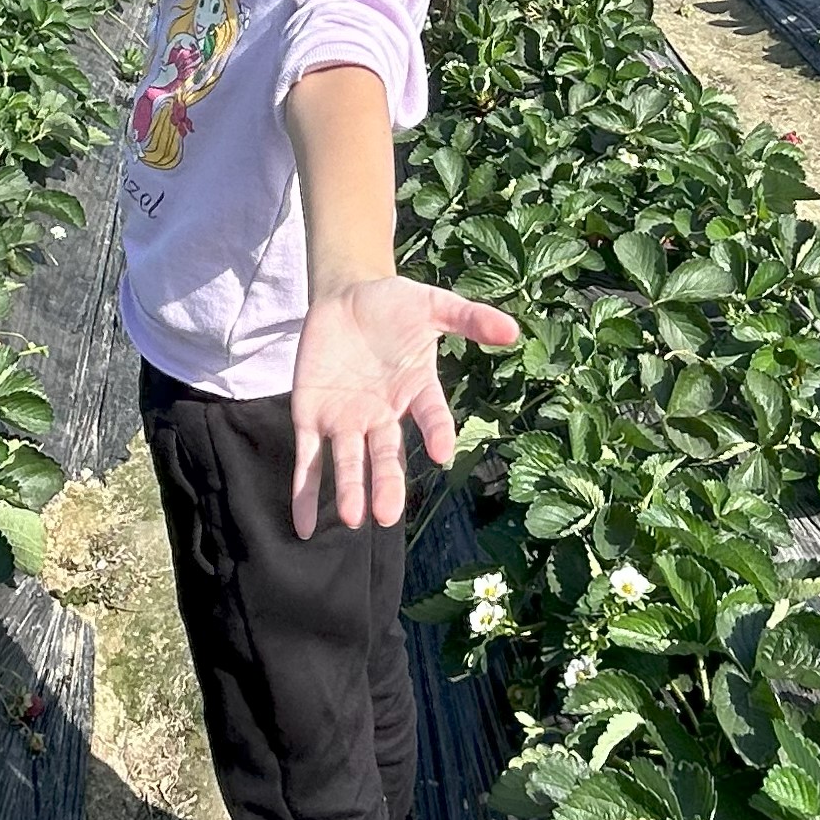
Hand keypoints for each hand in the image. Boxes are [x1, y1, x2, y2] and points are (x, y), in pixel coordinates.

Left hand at [289, 275, 520, 536]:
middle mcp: (383, 415)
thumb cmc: (393, 304)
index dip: (437, 432)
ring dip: (350, 491)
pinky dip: (306, 491)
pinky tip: (306, 525)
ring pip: (349, 462)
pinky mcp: (312, 417)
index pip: (431, 416)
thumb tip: (513, 330)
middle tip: (388, 514)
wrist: (345, 294)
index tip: (442, 452)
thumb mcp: (432, 304)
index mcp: (416, 391)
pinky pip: (308, 459)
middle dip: (387, 484)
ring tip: (355, 518)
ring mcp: (347, 420)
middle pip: (387, 455)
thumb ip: (468, 318)